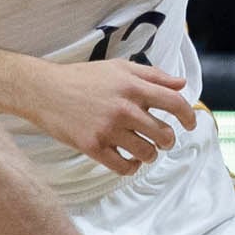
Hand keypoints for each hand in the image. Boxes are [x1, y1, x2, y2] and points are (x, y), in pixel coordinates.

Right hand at [25, 57, 197, 173]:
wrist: (44, 90)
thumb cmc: (82, 77)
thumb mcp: (119, 67)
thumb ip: (152, 75)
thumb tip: (181, 85)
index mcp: (132, 87)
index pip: (174, 103)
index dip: (188, 116)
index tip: (190, 124)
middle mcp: (123, 108)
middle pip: (164, 135)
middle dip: (167, 141)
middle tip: (161, 140)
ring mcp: (108, 129)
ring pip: (146, 153)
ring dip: (149, 155)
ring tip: (143, 150)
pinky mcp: (93, 146)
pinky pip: (123, 167)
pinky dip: (131, 167)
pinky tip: (128, 160)